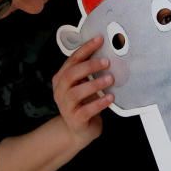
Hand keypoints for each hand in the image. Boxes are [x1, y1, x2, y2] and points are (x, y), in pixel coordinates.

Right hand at [51, 36, 114, 150]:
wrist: (78, 131)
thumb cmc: (83, 103)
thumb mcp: (83, 85)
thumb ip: (89, 72)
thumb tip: (108, 52)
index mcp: (61, 78)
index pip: (72, 60)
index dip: (85, 49)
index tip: (99, 39)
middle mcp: (60, 91)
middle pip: (71, 74)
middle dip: (89, 66)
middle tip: (106, 62)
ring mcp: (66, 106)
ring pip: (77, 92)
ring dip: (95, 84)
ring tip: (110, 79)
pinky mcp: (75, 119)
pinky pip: (86, 110)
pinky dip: (99, 103)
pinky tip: (110, 98)